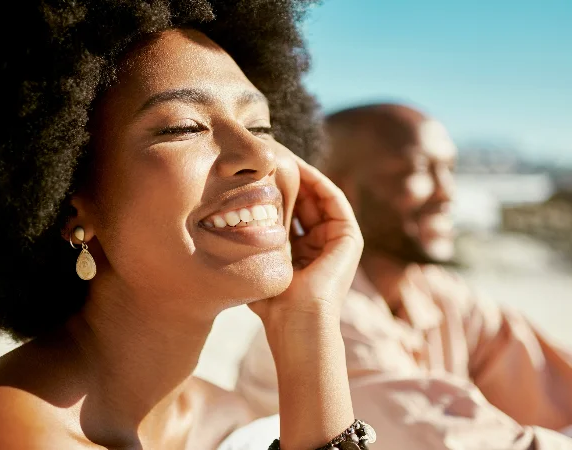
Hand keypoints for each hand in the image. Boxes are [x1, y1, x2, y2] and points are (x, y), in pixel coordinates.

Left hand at [249, 155, 362, 324]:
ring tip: (281, 156)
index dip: (273, 192)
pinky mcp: (350, 237)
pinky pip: (333, 199)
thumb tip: (220, 227)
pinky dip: (317, 181)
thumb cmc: (272, 305)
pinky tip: (297, 168)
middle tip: (268, 156)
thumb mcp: (258, 266)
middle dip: (287, 179)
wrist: (297, 323)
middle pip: (304, 201)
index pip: (288, 213)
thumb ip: (250, 247)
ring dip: (301, 175)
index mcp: (302, 253)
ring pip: (318, 196)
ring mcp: (338, 240)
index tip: (252, 173)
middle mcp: (322, 244)